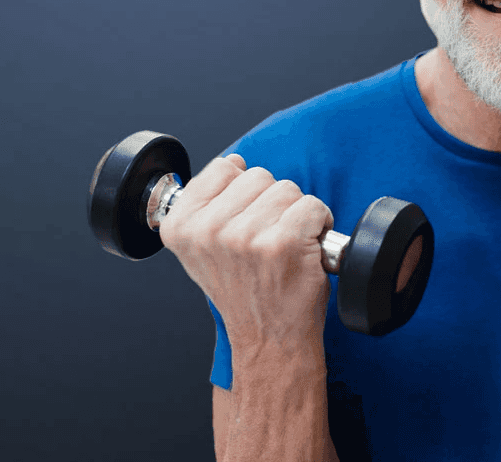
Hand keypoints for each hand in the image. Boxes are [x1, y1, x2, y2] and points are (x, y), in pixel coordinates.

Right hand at [159, 154, 334, 350]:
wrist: (269, 338)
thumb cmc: (245, 292)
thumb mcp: (203, 249)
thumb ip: (210, 205)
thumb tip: (233, 162)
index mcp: (181, 226)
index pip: (223, 167)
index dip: (244, 193)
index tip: (244, 223)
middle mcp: (208, 230)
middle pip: (259, 175)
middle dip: (271, 203)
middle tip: (267, 241)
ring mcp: (245, 236)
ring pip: (287, 189)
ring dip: (296, 214)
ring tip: (284, 247)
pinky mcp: (283, 242)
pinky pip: (312, 206)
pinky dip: (319, 224)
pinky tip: (305, 250)